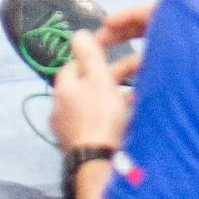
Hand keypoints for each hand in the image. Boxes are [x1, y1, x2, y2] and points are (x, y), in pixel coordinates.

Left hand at [51, 30, 132, 154]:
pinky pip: (96, 121)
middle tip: (135, 69)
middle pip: (85, 84)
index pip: (73, 64)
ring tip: (138, 91)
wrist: (98, 164)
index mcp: (63, 88)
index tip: (113, 52)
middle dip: (110, 75)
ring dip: (113, 94)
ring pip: (93, 103)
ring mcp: (69, 129)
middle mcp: (60, 107)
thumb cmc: (100, 116)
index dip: (92, 56)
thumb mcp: (98, 79)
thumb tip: (77, 33)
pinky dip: (111, 114)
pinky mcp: (80, 144)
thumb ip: (89, 55)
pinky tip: (129, 115)